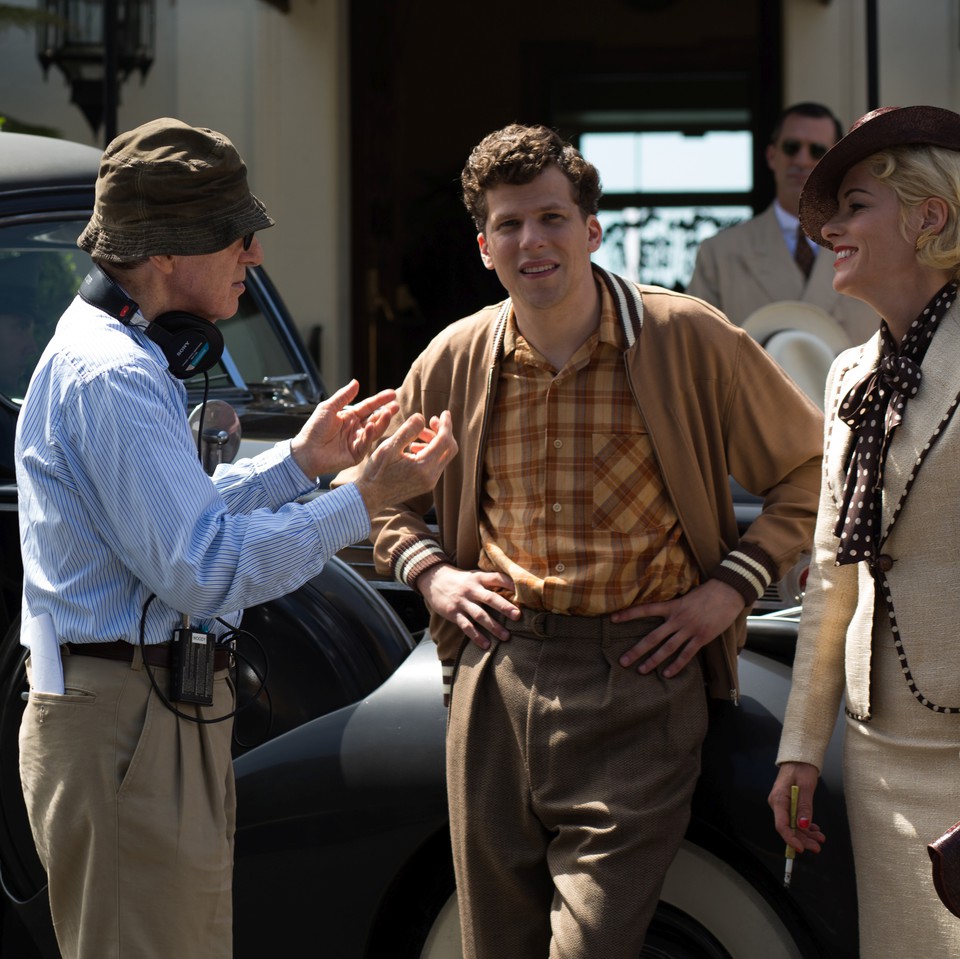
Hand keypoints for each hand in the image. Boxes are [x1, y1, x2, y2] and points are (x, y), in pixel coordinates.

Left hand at [290, 380, 399, 478]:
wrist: (305, 451)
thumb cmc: (314, 429)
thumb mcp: (328, 408)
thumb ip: (343, 396)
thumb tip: (356, 382)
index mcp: (349, 417)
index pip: (368, 407)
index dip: (380, 400)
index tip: (392, 394)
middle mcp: (356, 429)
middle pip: (375, 419)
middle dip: (386, 412)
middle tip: (396, 406)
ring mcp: (357, 442)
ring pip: (374, 431)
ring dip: (382, 422)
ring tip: (388, 413)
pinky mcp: (356, 455)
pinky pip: (365, 444)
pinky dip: (369, 435)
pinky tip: (370, 426)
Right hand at [353, 409, 456, 515]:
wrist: (370, 497)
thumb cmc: (376, 472)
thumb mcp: (389, 447)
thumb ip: (407, 431)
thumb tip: (422, 417)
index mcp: (423, 466)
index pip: (445, 440)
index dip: (446, 424)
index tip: (444, 412)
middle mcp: (431, 477)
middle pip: (449, 448)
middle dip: (442, 432)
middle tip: (430, 421)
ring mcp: (430, 482)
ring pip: (443, 456)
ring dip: (435, 441)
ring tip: (417, 435)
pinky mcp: (426, 485)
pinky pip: (436, 464)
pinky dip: (430, 452)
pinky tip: (413, 448)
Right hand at [417, 564, 518, 648]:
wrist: (433, 579)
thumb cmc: (459, 580)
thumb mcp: (473, 575)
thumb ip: (489, 582)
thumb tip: (513, 590)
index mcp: (478, 578)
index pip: (497, 578)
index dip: (510, 583)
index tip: (523, 591)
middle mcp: (471, 589)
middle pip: (490, 598)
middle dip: (505, 607)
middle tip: (518, 616)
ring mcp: (462, 602)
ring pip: (480, 615)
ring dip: (494, 627)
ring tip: (506, 636)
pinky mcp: (453, 613)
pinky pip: (466, 626)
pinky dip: (476, 636)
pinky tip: (485, 645)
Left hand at [611, 579, 743, 676]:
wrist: (728, 592)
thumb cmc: (708, 592)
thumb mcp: (686, 595)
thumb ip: (674, 606)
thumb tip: (663, 612)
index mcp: (672, 606)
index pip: (645, 609)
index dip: (628, 614)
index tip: (613, 619)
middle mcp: (677, 618)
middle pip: (652, 636)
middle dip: (637, 650)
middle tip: (623, 661)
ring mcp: (689, 629)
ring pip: (667, 648)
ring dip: (653, 661)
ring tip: (641, 670)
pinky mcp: (702, 637)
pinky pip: (686, 654)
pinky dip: (676, 665)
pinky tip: (666, 674)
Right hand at [769, 762, 824, 854]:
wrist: (800, 757)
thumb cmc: (801, 768)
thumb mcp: (806, 787)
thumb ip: (805, 807)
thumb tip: (803, 825)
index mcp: (778, 799)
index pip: (782, 825)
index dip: (791, 839)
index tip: (801, 848)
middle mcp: (778, 803)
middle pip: (789, 827)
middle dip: (802, 839)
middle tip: (817, 847)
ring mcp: (783, 803)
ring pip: (794, 824)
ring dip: (806, 834)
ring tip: (820, 838)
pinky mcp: (789, 803)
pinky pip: (796, 818)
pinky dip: (806, 825)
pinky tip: (814, 829)